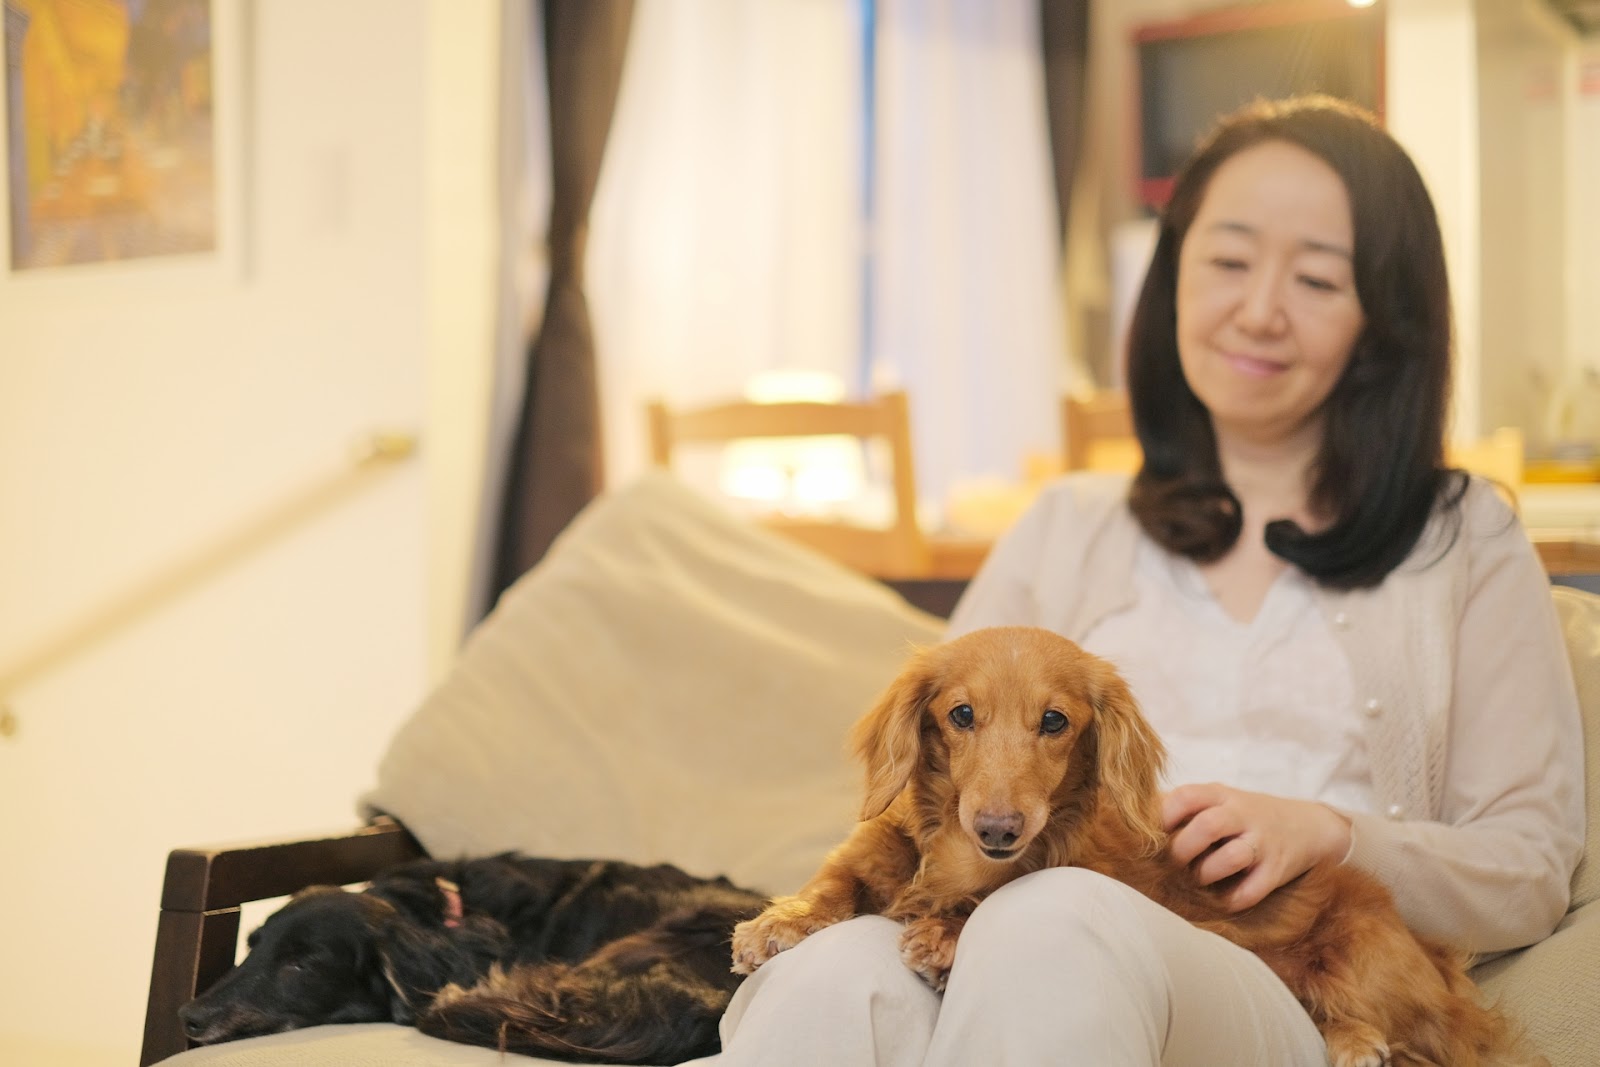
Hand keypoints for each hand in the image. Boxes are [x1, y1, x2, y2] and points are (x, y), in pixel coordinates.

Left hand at [1162, 783, 1351, 911]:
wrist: (1308, 825)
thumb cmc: (1248, 816)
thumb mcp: (1221, 800)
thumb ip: (1188, 808)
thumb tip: (1137, 824)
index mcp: (1222, 794)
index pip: (1188, 795)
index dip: (1165, 815)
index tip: (1156, 833)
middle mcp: (1243, 814)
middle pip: (1208, 826)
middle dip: (1184, 849)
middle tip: (1175, 862)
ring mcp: (1263, 842)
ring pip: (1232, 857)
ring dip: (1208, 873)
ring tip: (1200, 878)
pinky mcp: (1278, 870)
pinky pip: (1253, 889)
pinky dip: (1233, 898)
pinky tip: (1224, 898)